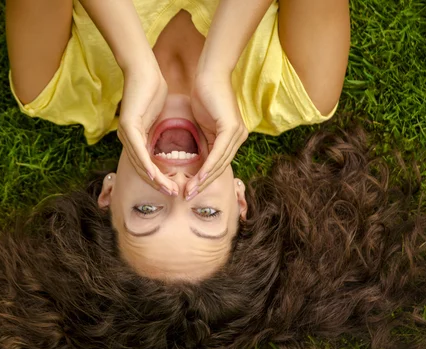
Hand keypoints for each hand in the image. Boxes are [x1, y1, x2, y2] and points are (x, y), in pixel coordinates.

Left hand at [117, 60, 178, 195]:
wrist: (144, 69)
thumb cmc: (155, 90)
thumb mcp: (163, 117)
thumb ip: (166, 133)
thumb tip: (179, 145)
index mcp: (137, 139)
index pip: (148, 166)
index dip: (161, 180)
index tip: (176, 188)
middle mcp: (129, 140)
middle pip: (142, 170)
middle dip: (159, 185)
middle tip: (175, 195)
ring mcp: (126, 134)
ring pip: (140, 164)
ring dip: (155, 179)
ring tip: (169, 190)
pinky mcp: (128, 126)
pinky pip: (137, 150)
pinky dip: (146, 164)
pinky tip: (154, 175)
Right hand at [185, 71, 247, 198]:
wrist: (209, 74)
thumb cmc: (203, 95)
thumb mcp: (202, 124)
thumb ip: (203, 142)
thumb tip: (196, 159)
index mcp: (231, 138)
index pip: (218, 165)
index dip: (204, 180)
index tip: (188, 191)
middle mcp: (238, 138)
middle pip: (220, 169)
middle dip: (202, 185)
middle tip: (187, 196)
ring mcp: (237, 134)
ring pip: (220, 164)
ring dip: (204, 180)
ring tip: (189, 191)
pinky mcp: (231, 129)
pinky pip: (219, 154)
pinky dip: (209, 167)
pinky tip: (199, 177)